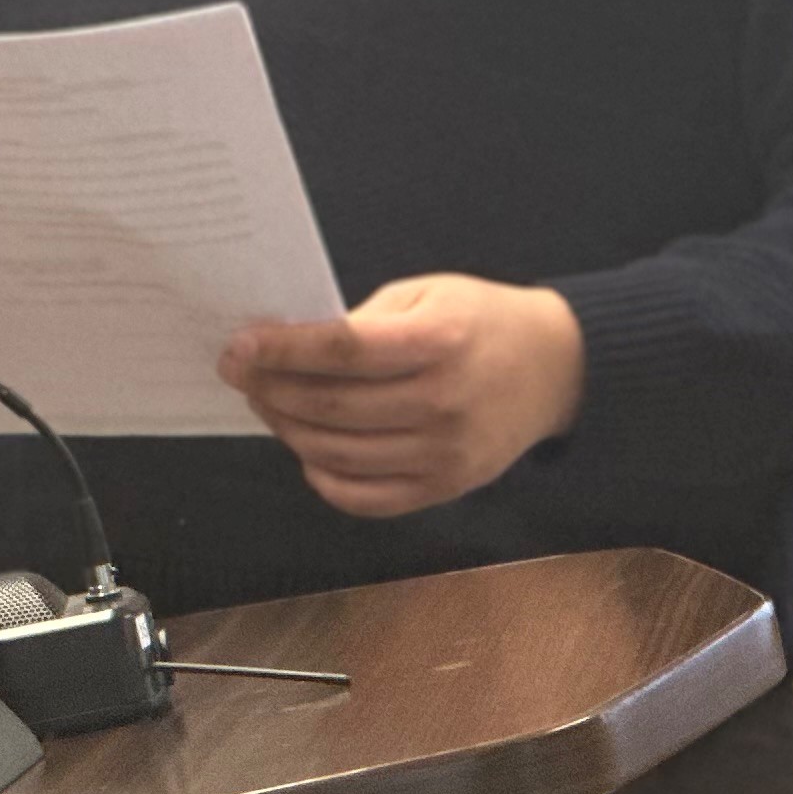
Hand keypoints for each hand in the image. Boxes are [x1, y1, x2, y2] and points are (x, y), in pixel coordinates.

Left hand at [224, 276, 586, 519]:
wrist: (555, 367)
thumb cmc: (479, 321)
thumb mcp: (425, 295)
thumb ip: (360, 321)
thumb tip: (287, 350)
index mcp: (439, 342)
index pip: (341, 352)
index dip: (280, 351)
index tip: (237, 347)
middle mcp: (443, 402)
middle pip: (331, 407)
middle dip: (270, 389)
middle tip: (240, 373)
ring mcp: (445, 453)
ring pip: (338, 454)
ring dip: (287, 429)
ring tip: (268, 403)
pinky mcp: (445, 488)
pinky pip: (365, 498)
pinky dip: (323, 477)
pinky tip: (307, 449)